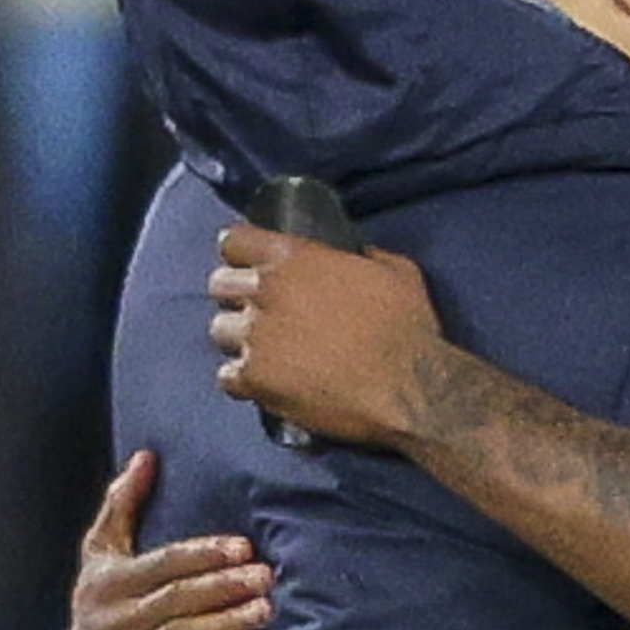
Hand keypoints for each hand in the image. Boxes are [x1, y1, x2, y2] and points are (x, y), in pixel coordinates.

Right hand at [51, 452, 269, 629]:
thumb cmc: (101, 609)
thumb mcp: (101, 557)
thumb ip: (122, 507)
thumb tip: (146, 456)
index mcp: (110, 581)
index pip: (162, 564)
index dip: (203, 554)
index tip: (243, 547)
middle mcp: (115, 619)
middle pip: (175, 598)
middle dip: (223, 586)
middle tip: (265, 576)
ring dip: (223, 624)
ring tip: (264, 610)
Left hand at [207, 225, 445, 449]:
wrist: (410, 388)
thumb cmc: (408, 328)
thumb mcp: (396, 272)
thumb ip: (363, 256)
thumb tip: (355, 255)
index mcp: (294, 258)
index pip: (234, 241)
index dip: (240, 252)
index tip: (248, 263)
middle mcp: (267, 292)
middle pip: (219, 285)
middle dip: (236, 296)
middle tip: (262, 312)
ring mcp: (257, 338)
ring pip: (219, 331)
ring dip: (239, 338)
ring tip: (265, 351)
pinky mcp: (256, 380)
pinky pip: (226, 377)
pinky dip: (242, 380)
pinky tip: (266, 382)